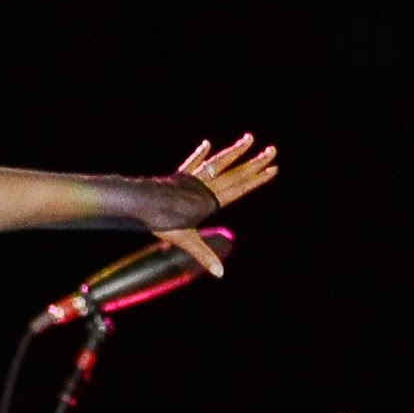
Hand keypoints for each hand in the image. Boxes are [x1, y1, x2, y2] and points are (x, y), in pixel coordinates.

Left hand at [157, 134, 278, 276]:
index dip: (256, 179)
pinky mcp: (179, 176)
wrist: (140, 202)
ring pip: (219, 162)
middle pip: (235, 172)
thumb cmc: (162, 223)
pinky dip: (201, 155)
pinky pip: (194, 164)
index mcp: (210, 201)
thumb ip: (204, 255)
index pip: (239, 188)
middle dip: (255, 163)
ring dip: (235, 151)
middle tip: (272, 151)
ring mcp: (192, 179)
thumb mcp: (186, 241)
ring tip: (249, 138)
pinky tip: (207, 144)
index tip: (272, 169)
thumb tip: (220, 274)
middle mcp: (204, 187)